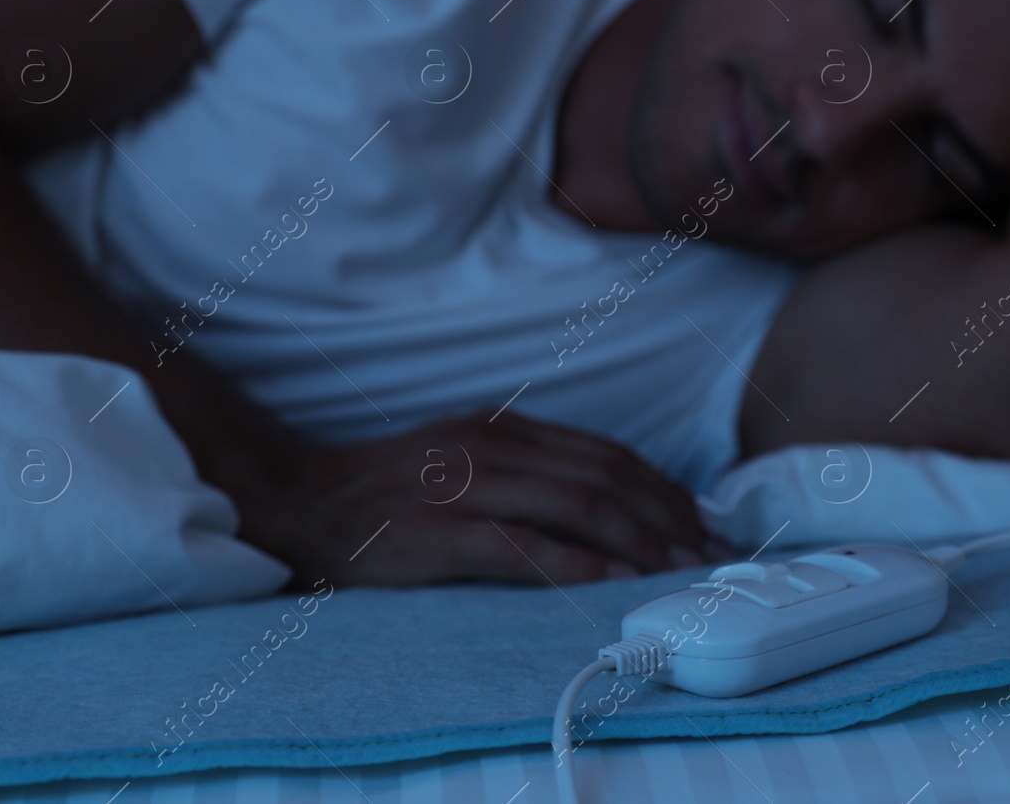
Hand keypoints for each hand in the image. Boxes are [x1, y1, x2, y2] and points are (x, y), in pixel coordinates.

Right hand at [241, 409, 731, 585]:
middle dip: (666, 517)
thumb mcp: (468, 459)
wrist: (302, 500)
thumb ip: (531, 474)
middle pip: (603, 477)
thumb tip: (611, 509)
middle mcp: (493, 447)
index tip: (701, 524)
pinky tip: (609, 580)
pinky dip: (572, 563)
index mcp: (506, 429)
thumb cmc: (390, 490)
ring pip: (575, 504)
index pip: (606, 455)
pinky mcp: (438, 531)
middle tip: (707, 554)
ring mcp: (465, 485)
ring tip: (676, 569)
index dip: (663, 490)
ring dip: (637, 539)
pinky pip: (519, 546)